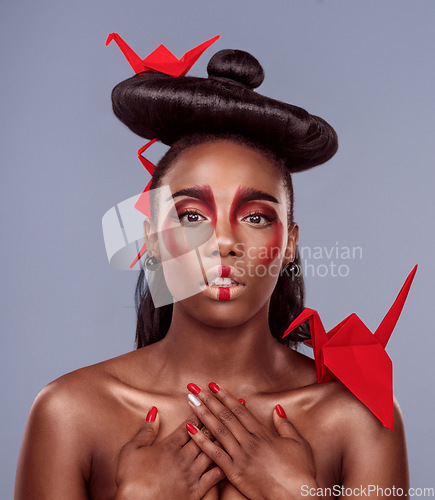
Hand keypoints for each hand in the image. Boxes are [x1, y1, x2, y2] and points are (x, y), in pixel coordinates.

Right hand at [115, 406, 224, 499]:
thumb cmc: (130, 480)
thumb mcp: (131, 450)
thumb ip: (146, 430)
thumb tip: (154, 411)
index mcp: (170, 445)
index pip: (189, 424)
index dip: (199, 411)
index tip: (207, 401)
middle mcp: (184, 457)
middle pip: (204, 434)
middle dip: (215, 420)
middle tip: (226, 408)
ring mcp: (191, 474)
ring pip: (212, 451)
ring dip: (221, 439)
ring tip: (233, 428)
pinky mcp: (196, 491)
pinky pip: (214, 476)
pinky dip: (223, 466)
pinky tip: (231, 459)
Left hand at [185, 384, 318, 499]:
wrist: (297, 496)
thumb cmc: (300, 472)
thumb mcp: (298, 443)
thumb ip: (285, 425)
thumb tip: (277, 408)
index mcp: (263, 433)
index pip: (239, 410)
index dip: (225, 396)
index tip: (214, 386)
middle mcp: (249, 441)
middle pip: (225, 416)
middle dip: (209, 400)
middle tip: (195, 388)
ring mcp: (241, 456)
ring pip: (218, 430)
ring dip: (203, 414)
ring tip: (191, 401)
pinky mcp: (235, 472)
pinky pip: (215, 454)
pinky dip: (202, 441)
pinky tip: (190, 430)